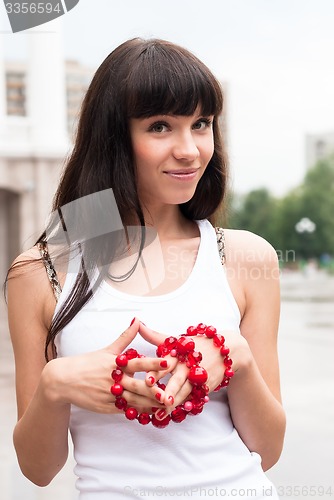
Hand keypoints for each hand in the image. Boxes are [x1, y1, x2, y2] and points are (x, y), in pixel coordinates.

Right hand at [42, 318, 168, 413]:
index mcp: (116, 364)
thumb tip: (138, 320)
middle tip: (171, 393)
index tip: (168, 362)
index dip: (153, 363)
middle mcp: (114, 380)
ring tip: (166, 405)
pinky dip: (139, 412)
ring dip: (150, 404)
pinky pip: (126, 410)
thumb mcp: (107, 350)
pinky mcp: (107, 408)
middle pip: (138, 386)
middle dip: (154, 391)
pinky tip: (152, 412)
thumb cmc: (88, 363)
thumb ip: (125, 337)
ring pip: (134, 401)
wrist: (63, 381)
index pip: (138, 363)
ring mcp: (110, 395)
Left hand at [138, 323, 247, 414]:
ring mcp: (198, 377)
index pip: (165, 363)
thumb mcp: (175, 339)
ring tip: (163, 411)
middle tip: (159, 399)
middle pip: (177, 379)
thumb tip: (136, 322)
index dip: (156, 372)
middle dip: (169, 389)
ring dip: (175, 402)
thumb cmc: (195, 344)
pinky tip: (175, 413)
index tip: (147, 380)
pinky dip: (184, 405)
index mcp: (178, 353)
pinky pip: (194, 397)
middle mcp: (187, 365)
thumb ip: (154, 335)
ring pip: (185, 391)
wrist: (226, 349)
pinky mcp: (205, 386)